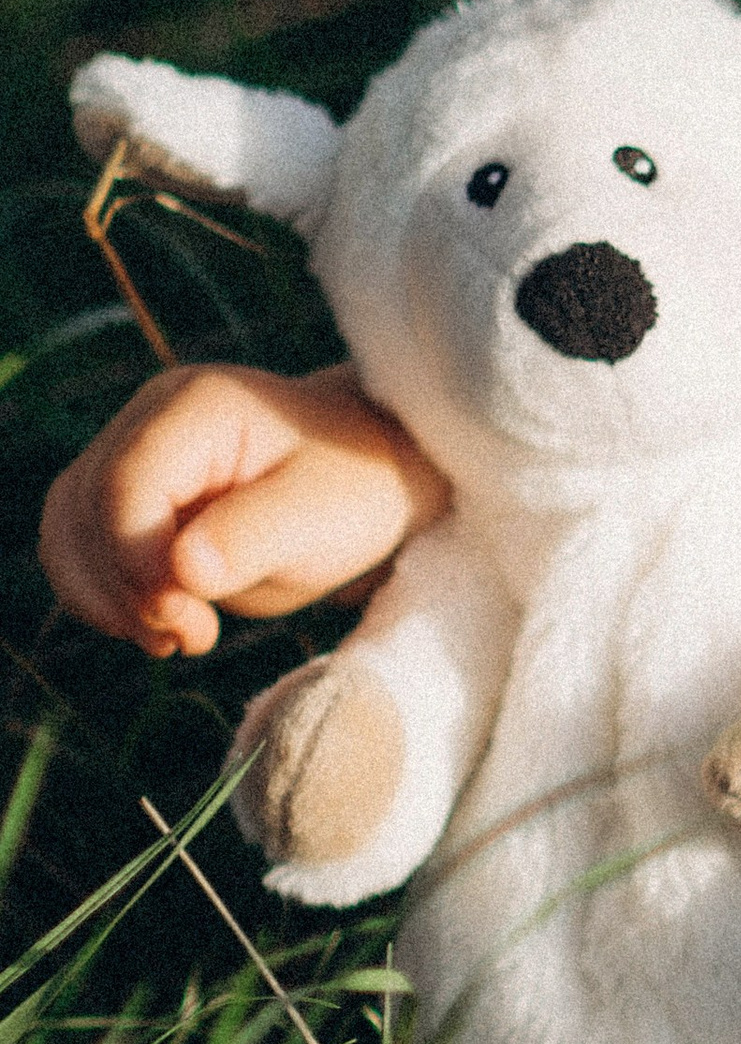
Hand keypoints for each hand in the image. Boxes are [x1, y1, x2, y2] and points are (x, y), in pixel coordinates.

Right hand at [38, 363, 449, 657]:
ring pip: (66, 529)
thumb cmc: (356, 486)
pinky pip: (80, 545)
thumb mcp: (325, 516)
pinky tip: (160, 623)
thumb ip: (253, 538)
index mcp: (197, 407)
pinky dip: (105, 594)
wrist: (369, 473)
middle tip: (193, 636)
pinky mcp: (128, 494)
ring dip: (104, 598)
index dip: (137, 564)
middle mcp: (149, 418)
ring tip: (177, 636)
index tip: (191, 622)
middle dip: (123, 589)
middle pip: (82, 509)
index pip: (124, 487)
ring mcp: (132, 452)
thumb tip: (183, 572)